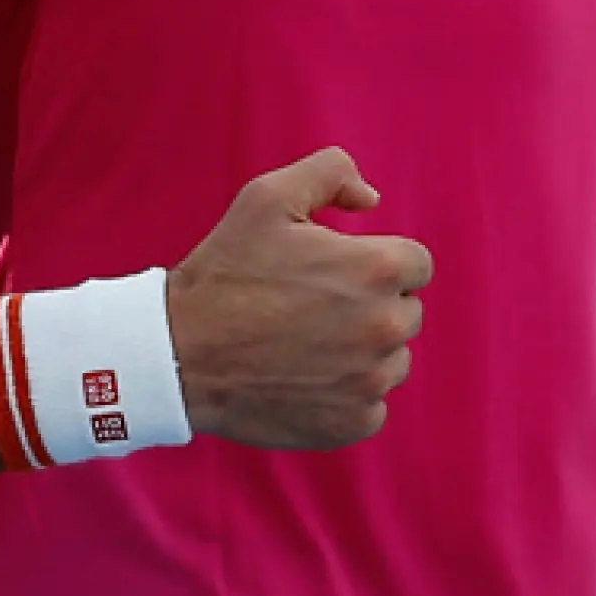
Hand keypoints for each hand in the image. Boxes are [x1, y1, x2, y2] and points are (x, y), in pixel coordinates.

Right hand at [163, 149, 428, 451]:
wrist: (179, 355)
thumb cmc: (224, 274)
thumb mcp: (266, 197)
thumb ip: (331, 173)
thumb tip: (371, 199)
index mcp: (377, 268)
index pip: (416, 264)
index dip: (374, 262)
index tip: (333, 272)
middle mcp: (386, 326)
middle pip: (407, 312)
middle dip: (370, 306)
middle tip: (311, 307)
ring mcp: (372, 381)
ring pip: (393, 360)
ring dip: (363, 352)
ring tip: (306, 344)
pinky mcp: (354, 422)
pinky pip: (372, 405)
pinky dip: (345, 395)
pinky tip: (303, 379)